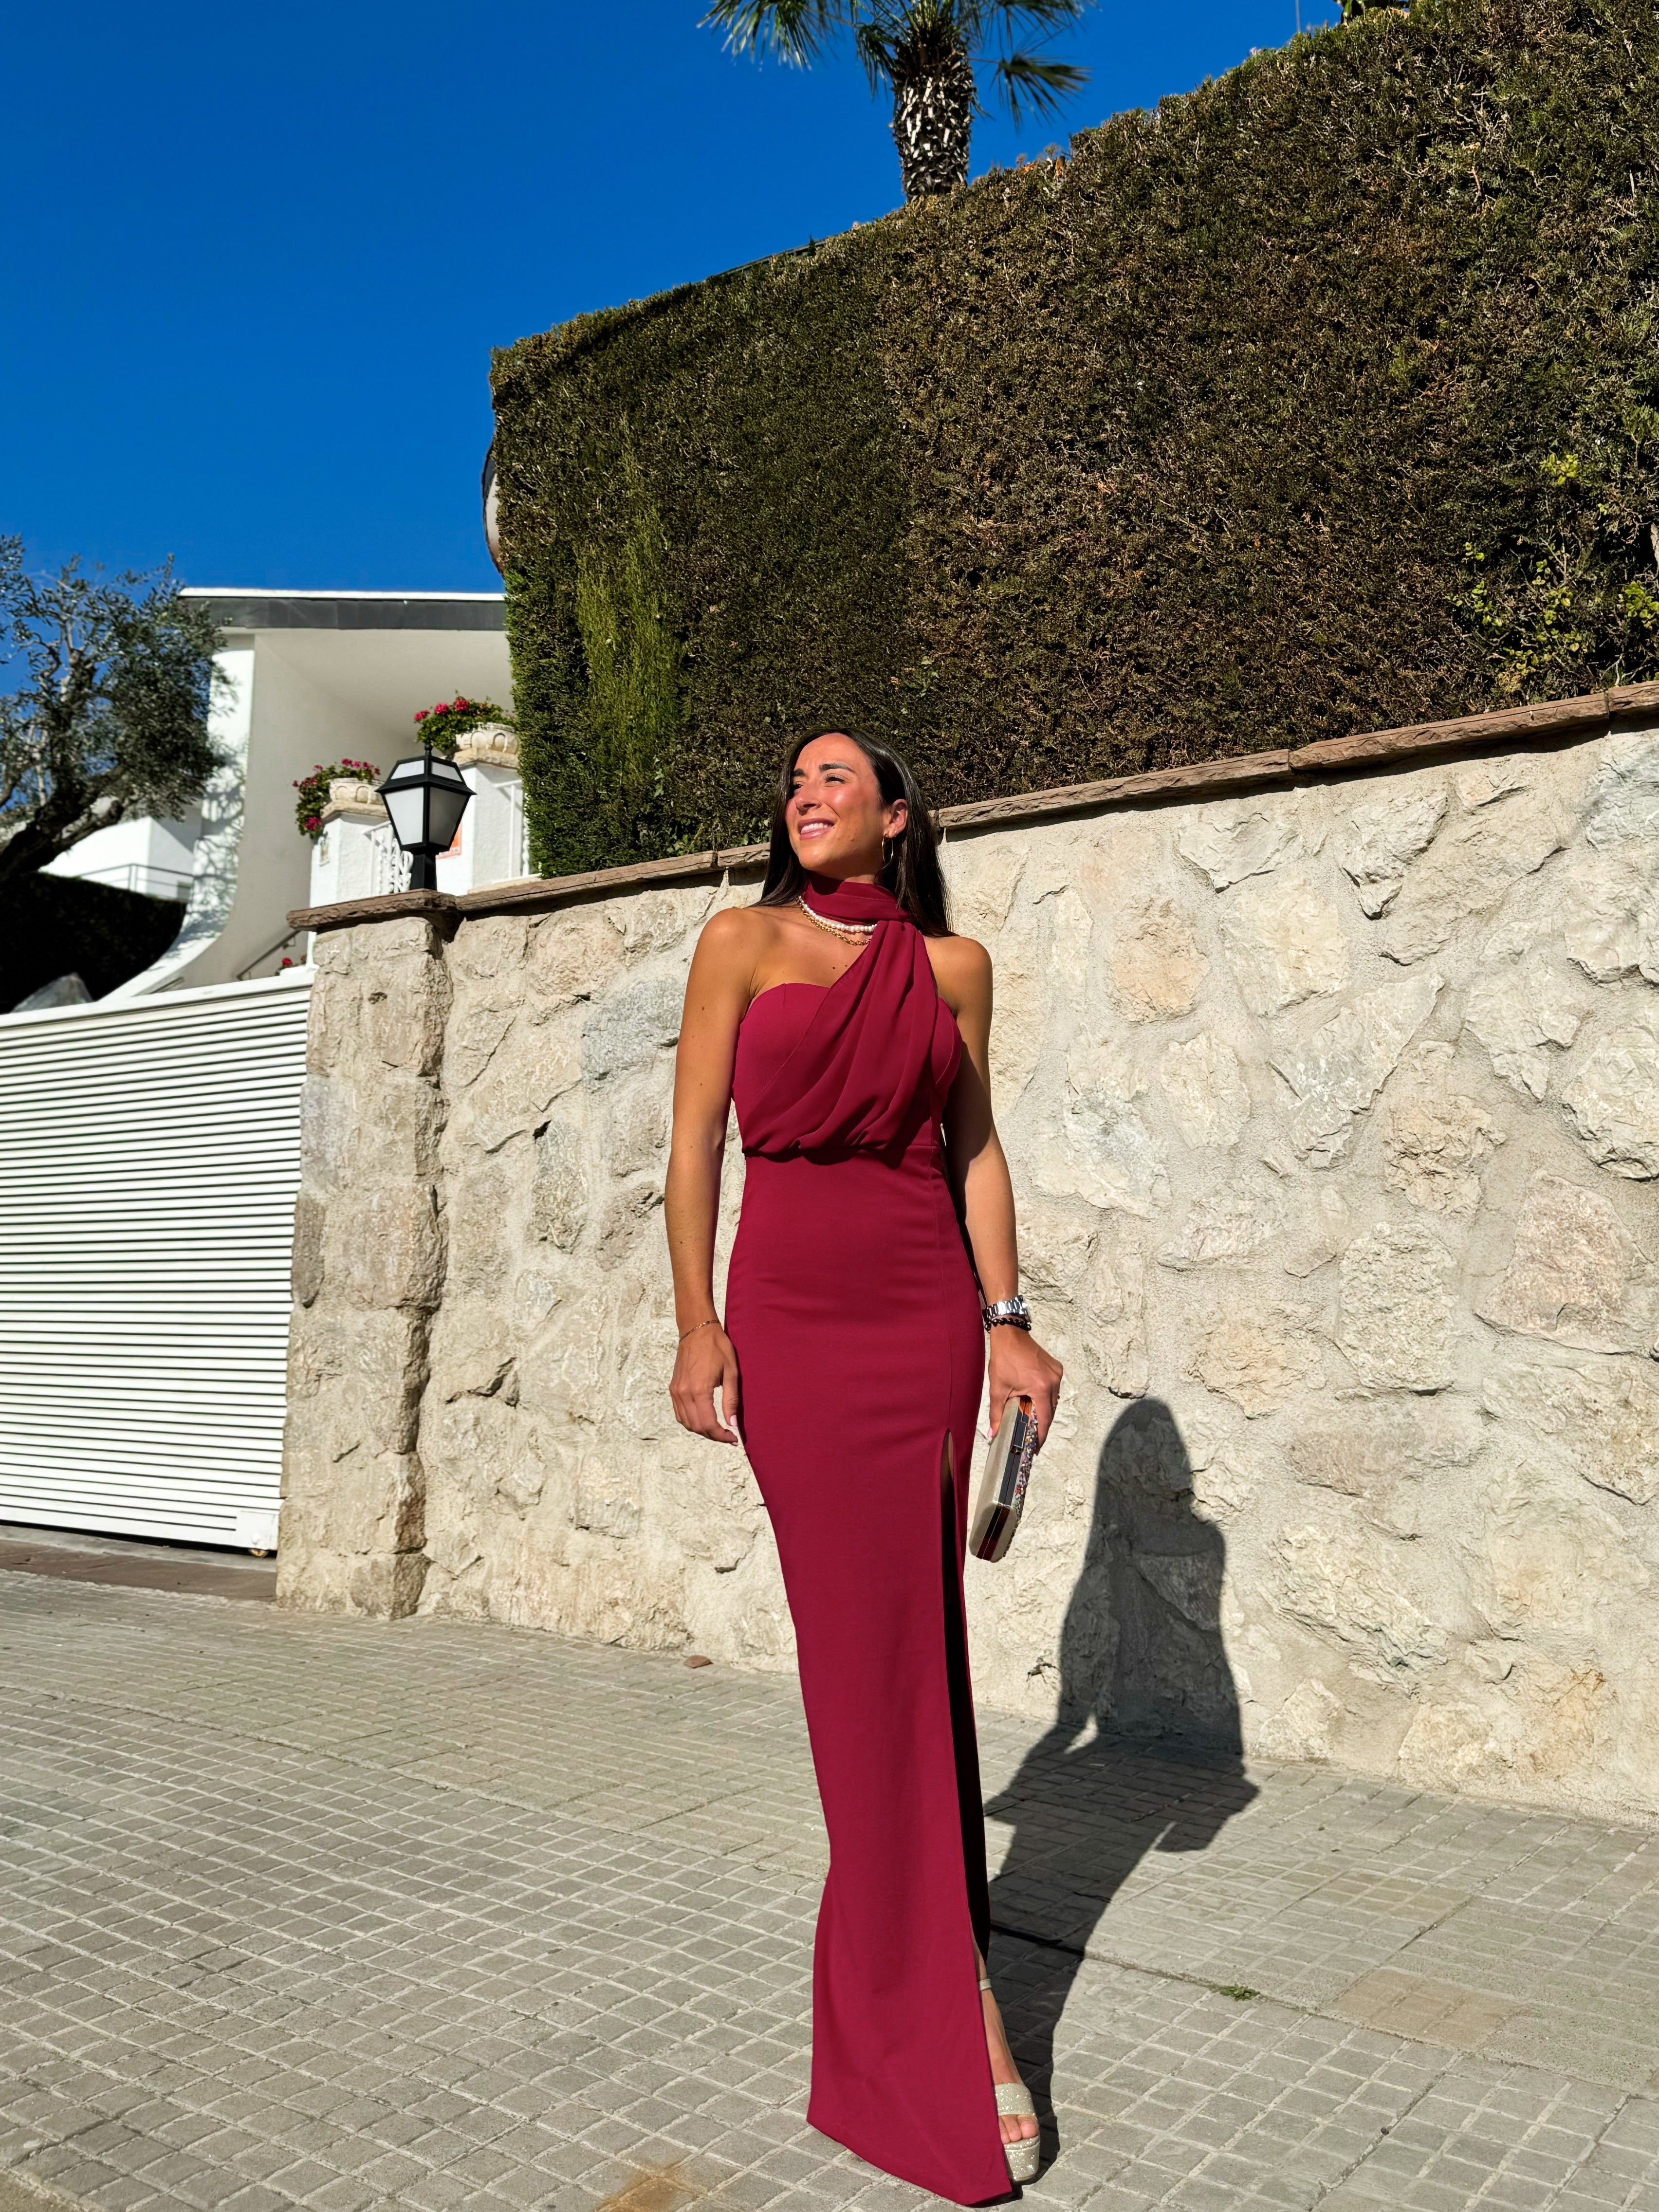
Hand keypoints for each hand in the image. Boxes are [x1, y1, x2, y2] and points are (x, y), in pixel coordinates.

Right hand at [670, 1321, 741, 1444]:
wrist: (696, 1329)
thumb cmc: (717, 1347)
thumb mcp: (731, 1372)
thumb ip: (730, 1400)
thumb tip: (732, 1423)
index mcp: (699, 1390)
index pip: (708, 1424)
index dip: (721, 1436)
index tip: (733, 1438)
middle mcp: (684, 1393)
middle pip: (697, 1427)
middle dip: (713, 1435)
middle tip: (728, 1436)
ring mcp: (676, 1391)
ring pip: (686, 1422)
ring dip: (702, 1430)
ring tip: (718, 1430)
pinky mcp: (673, 1388)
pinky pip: (679, 1413)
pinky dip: (691, 1421)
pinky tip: (703, 1420)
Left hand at [988, 1327, 1063, 1445]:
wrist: (1010, 1335)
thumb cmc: (1004, 1359)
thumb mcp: (998, 1388)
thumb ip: (997, 1413)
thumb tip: (993, 1433)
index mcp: (1040, 1388)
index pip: (1045, 1419)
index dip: (1040, 1435)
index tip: (1035, 1447)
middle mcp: (1053, 1381)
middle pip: (1050, 1411)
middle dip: (1041, 1424)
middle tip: (1031, 1435)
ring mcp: (1056, 1374)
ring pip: (1053, 1400)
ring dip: (1044, 1410)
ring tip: (1031, 1418)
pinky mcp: (1056, 1368)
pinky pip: (1053, 1388)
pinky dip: (1046, 1396)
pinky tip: (1035, 1400)